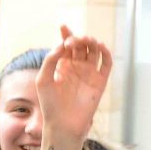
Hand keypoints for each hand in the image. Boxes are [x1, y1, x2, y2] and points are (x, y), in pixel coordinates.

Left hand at [36, 25, 112, 140]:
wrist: (63, 123)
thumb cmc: (50, 104)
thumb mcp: (43, 79)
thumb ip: (50, 60)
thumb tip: (62, 45)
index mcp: (63, 66)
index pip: (67, 45)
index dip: (66, 34)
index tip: (63, 26)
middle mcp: (77, 68)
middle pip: (81, 45)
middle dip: (78, 39)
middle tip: (71, 42)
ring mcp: (90, 74)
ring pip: (94, 51)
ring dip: (92, 42)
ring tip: (85, 40)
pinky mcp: (101, 82)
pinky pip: (106, 64)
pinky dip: (106, 53)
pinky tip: (100, 46)